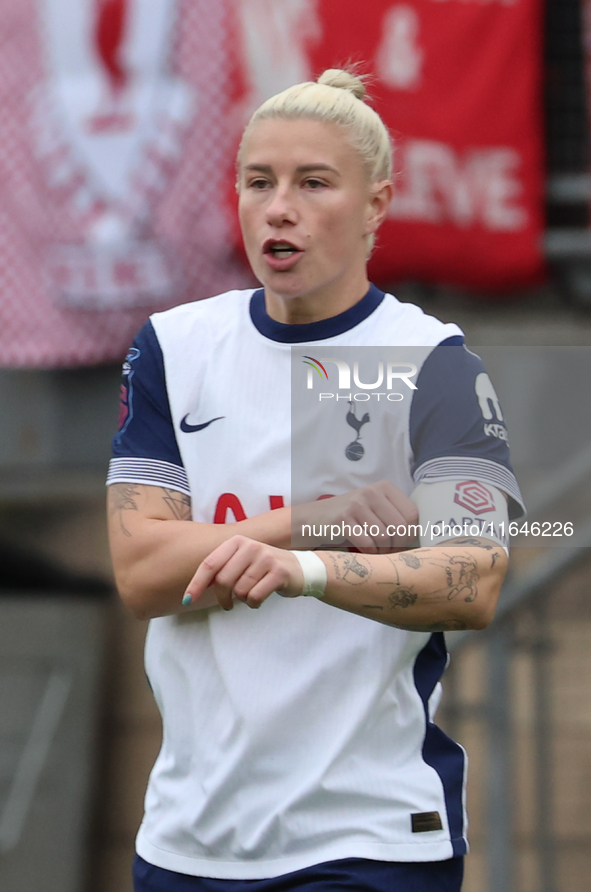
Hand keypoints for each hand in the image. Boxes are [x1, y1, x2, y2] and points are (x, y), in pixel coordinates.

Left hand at [183, 535, 303, 609]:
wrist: (299, 568)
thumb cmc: (262, 569)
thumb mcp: (240, 562)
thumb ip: (220, 571)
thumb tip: (191, 591)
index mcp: (236, 542)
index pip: (209, 564)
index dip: (196, 584)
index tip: (187, 601)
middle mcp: (250, 546)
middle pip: (223, 581)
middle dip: (222, 598)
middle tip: (227, 604)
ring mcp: (266, 558)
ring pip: (240, 591)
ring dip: (242, 600)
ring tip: (250, 595)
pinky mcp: (279, 572)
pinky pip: (255, 597)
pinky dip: (254, 604)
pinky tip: (259, 598)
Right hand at [291, 480, 418, 552]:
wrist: (314, 520)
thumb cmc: (351, 520)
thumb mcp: (375, 510)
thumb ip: (396, 518)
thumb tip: (424, 539)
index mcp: (385, 488)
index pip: (412, 515)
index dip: (410, 536)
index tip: (401, 545)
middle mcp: (372, 492)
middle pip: (400, 527)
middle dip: (396, 546)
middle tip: (388, 553)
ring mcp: (357, 503)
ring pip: (384, 537)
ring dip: (382, 551)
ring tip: (375, 551)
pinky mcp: (343, 518)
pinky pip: (367, 542)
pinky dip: (368, 552)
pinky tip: (363, 550)